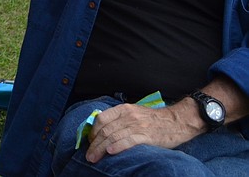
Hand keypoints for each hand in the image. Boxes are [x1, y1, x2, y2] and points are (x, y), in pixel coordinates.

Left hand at [85, 101, 199, 163]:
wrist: (178, 120)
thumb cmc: (155, 119)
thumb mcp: (135, 113)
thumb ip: (120, 119)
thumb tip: (104, 131)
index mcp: (124, 109)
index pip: (101, 118)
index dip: (93, 131)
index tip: (90, 142)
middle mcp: (128, 116)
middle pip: (105, 130)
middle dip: (94, 144)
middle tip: (88, 155)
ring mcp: (137, 125)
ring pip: (113, 136)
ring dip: (101, 149)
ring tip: (94, 158)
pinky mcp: (146, 135)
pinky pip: (128, 140)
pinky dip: (117, 146)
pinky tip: (110, 152)